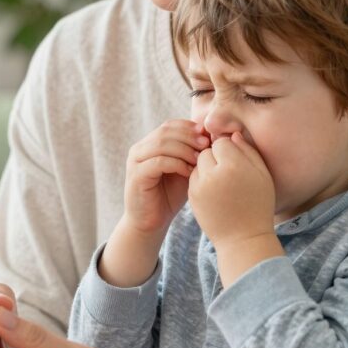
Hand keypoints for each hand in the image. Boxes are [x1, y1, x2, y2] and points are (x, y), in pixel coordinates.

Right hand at [122, 119, 208, 236]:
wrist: (151, 222)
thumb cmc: (170, 196)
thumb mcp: (185, 170)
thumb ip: (192, 153)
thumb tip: (212, 136)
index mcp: (149, 144)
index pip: (170, 124)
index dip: (190, 127)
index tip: (209, 136)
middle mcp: (139, 149)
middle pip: (166, 131)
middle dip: (189, 136)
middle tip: (207, 145)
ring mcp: (135, 161)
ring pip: (162, 144)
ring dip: (185, 149)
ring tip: (201, 159)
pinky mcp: (136, 175)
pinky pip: (159, 162)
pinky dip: (177, 164)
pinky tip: (190, 172)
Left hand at [188, 131, 276, 247]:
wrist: (243, 238)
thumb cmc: (258, 205)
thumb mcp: (262, 175)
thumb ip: (248, 151)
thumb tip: (233, 134)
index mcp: (234, 166)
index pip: (222, 142)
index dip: (230, 149)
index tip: (237, 161)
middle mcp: (214, 174)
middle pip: (206, 151)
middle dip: (216, 158)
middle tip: (228, 173)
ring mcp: (200, 186)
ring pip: (198, 164)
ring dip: (207, 168)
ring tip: (222, 184)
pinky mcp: (192, 197)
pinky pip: (193, 178)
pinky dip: (201, 180)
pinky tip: (214, 193)